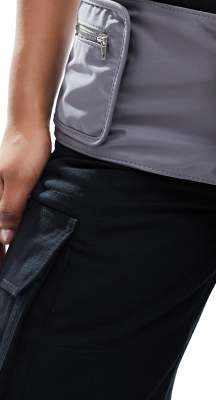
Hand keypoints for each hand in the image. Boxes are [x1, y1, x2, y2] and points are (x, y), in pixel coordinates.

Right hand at [0, 124, 50, 265]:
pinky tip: (15, 236)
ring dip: (3, 238)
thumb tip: (2, 240)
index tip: (3, 275)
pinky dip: (9, 225)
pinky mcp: (8, 189)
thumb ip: (9, 210)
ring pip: (0, 223)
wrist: (29, 124)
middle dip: (0, 249)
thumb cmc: (25, 150)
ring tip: (9, 263)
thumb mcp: (20, 182)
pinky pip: (6, 212)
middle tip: (7, 275)